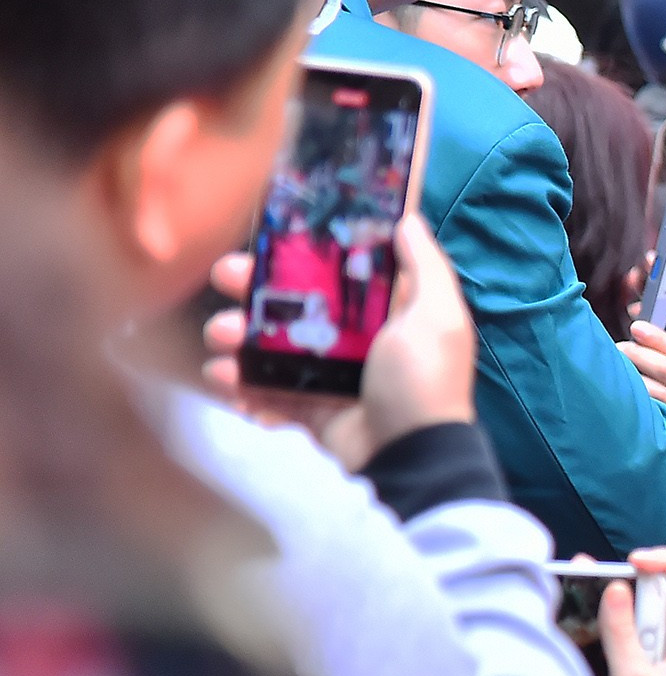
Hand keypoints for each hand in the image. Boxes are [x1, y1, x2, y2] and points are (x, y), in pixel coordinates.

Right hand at [202, 215, 477, 470]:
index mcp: (387, 311)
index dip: (303, 252)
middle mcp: (356, 339)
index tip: (269, 237)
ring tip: (220, 339)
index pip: (338, 271)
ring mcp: (329, 376)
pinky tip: (226, 381)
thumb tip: (408, 218)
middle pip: (295, 305)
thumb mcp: (436, 315)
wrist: (408, 456)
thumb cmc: (423, 379)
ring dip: (237, 339)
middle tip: (225, 278)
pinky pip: (267, 392)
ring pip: (271, 347)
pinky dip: (242, 388)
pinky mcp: (310, 410)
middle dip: (254, 291)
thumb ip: (424, 266)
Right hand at [602, 547, 665, 675]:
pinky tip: (598, 640)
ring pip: (650, 624)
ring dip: (624, 614)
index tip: (633, 559)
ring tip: (594, 603)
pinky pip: (640, 648)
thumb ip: (620, 630)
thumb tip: (616, 588)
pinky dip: (620, 640)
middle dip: (636, 585)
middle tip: (601, 578)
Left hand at [621, 322, 665, 504]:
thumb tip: (664, 352)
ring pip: (659, 397)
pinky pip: (660, 424)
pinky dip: (643, 411)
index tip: (637, 327)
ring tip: (616, 372)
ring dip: (635, 381)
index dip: (658, 338)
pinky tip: (627, 404)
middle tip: (618, 347)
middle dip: (640, 355)